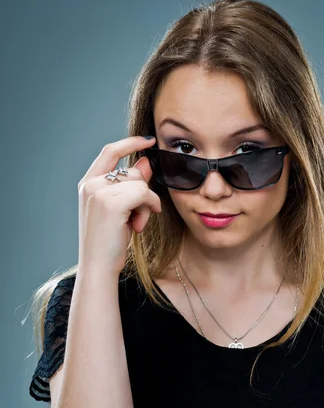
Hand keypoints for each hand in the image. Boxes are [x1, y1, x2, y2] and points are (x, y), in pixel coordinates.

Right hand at [77, 135, 161, 276]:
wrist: (98, 266)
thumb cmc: (109, 242)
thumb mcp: (121, 210)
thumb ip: (131, 186)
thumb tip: (146, 163)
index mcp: (88, 184)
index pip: (110, 151)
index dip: (131, 143)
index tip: (149, 141)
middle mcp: (91, 184)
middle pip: (133, 172)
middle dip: (143, 193)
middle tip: (139, 217)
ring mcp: (99, 192)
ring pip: (140, 184)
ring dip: (146, 204)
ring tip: (136, 224)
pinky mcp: (111, 203)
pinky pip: (144, 193)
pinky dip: (150, 207)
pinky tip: (141, 224)